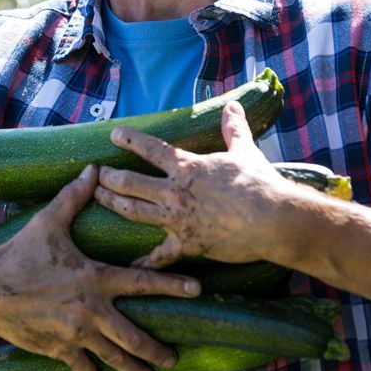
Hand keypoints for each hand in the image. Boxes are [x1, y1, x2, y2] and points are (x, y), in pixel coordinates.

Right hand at [0, 165, 200, 370]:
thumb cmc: (19, 254)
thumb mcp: (49, 222)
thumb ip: (74, 197)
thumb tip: (93, 169)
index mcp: (96, 278)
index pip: (142, 281)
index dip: (172, 284)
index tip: (198, 289)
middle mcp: (92, 309)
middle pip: (134, 334)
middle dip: (157, 348)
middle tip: (175, 358)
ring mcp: (77, 333)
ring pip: (114, 356)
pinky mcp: (59, 347)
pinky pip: (82, 369)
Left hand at [95, 101, 309, 268]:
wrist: (274, 220)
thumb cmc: (259, 183)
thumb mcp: (244, 150)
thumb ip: (233, 128)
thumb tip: (234, 106)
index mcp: (187, 167)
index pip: (150, 149)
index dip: (129, 140)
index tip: (113, 134)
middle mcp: (175, 192)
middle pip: (130, 183)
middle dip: (109, 178)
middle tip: (97, 174)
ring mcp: (177, 220)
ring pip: (133, 212)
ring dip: (112, 204)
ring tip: (98, 198)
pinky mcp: (186, 244)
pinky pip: (159, 257)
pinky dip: (143, 262)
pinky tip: (128, 265)